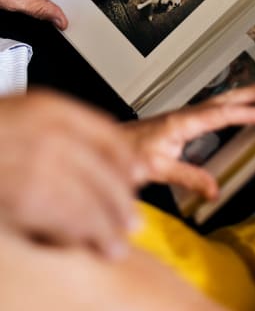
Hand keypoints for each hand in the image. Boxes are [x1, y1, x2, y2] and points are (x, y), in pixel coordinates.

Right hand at [0, 88, 142, 257]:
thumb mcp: (21, 114)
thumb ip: (58, 128)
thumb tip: (100, 154)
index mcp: (52, 108)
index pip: (108, 136)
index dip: (127, 162)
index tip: (136, 177)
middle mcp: (51, 132)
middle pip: (105, 173)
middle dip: (121, 202)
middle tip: (132, 219)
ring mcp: (37, 163)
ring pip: (90, 201)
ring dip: (108, 226)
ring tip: (116, 243)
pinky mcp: (23, 195)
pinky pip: (65, 219)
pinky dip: (82, 234)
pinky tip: (90, 244)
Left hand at [123, 75, 254, 199]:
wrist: (109, 145)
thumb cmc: (126, 154)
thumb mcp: (156, 169)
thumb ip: (187, 176)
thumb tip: (215, 188)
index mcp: (182, 122)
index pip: (224, 114)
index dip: (251, 113)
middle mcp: (186, 114)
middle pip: (228, 98)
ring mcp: (186, 116)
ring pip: (223, 99)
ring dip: (248, 92)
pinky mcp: (184, 121)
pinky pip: (216, 107)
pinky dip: (235, 102)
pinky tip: (240, 105)